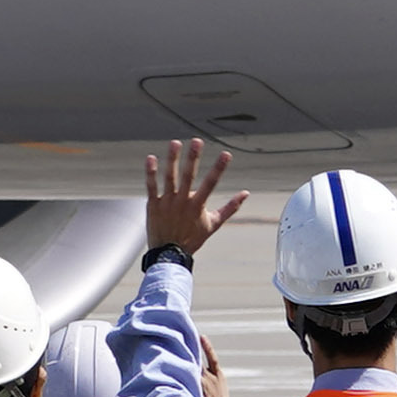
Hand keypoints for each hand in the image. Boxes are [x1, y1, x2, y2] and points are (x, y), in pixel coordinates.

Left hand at [141, 137, 247, 262]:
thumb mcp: (214, 224)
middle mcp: (182, 202)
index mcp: (198, 205)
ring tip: (175, 143)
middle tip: (197, 141)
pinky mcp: (153, 205)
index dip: (219, 168)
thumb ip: (230, 208)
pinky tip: (151, 157)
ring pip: (169, 178)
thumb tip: (246, 193)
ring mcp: (167, 203)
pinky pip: (151, 186)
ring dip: (172, 160)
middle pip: (188, 176)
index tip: (226, 154)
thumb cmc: (192, 238)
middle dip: (193, 158)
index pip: (211, 183)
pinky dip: (150, 173)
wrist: (169, 254)